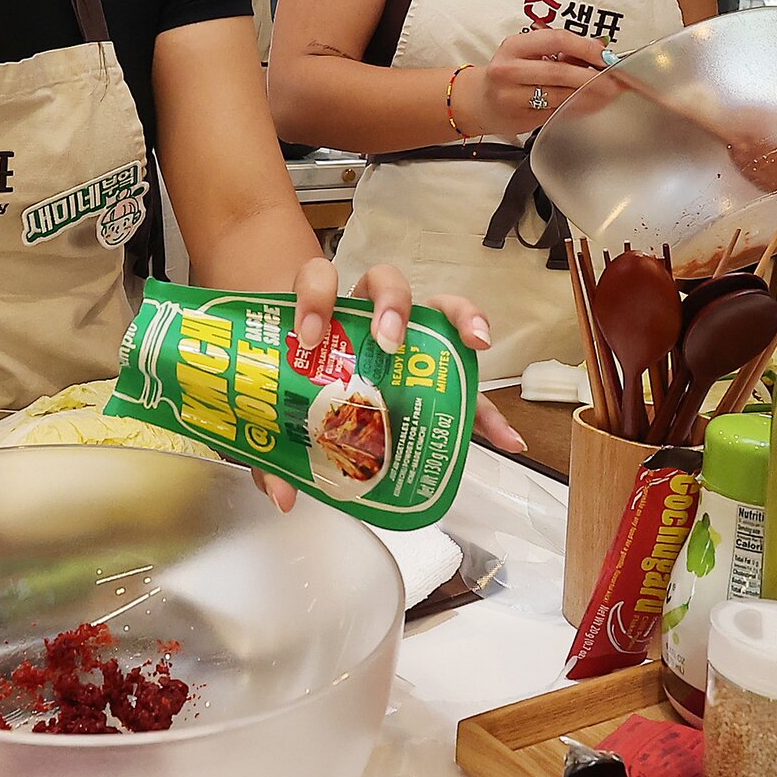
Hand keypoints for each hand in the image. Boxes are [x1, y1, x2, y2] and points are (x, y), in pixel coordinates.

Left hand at [254, 265, 518, 509]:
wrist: (319, 373)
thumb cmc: (294, 380)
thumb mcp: (280, 411)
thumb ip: (272, 445)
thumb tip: (284, 496)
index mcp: (323, 311)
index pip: (318, 280)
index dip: (314, 298)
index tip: (309, 335)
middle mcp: (367, 311)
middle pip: (385, 281)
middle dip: (391, 303)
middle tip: (389, 340)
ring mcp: (406, 331)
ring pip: (435, 307)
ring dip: (458, 318)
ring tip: (476, 343)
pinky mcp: (432, 365)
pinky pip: (464, 378)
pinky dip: (486, 405)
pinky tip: (504, 436)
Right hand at [451, 30, 607, 133]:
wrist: (476, 101)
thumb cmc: (507, 74)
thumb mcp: (525, 53)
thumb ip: (559, 50)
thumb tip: (599, 52)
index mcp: (513, 46)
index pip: (556, 39)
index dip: (585, 47)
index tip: (605, 56)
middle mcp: (508, 70)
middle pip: (559, 71)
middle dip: (592, 77)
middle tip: (614, 81)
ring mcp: (511, 97)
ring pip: (560, 96)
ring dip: (589, 96)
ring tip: (607, 94)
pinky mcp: (519, 119)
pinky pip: (556, 112)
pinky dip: (577, 108)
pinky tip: (589, 104)